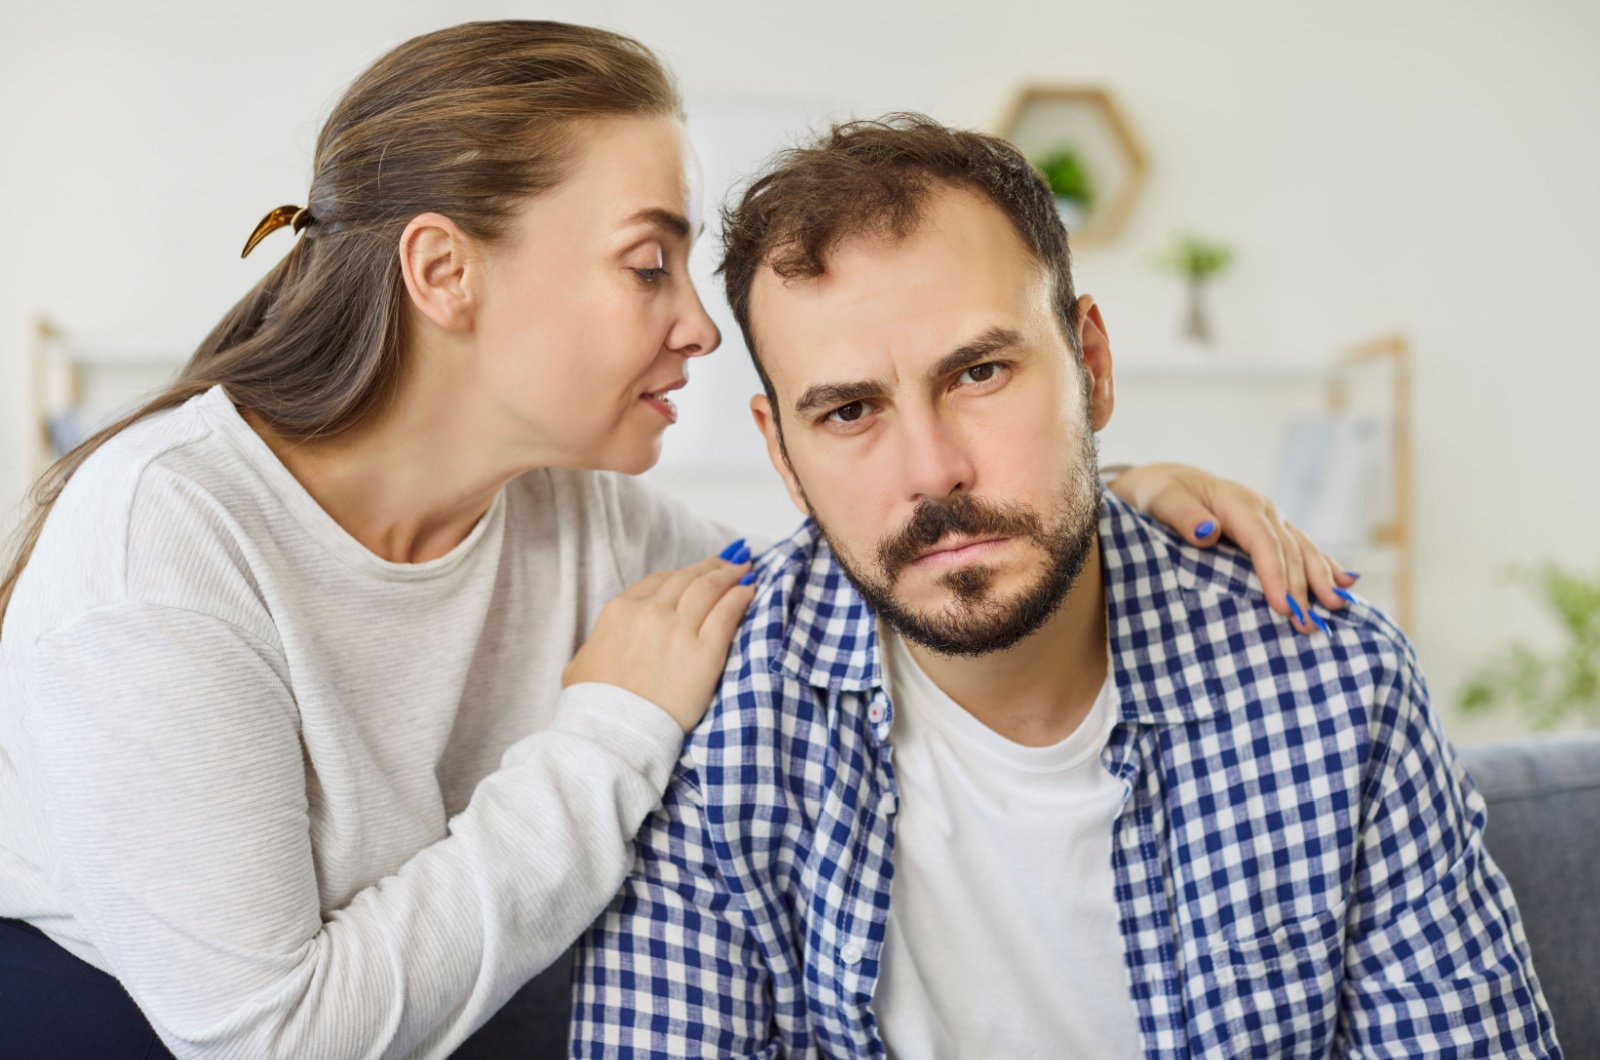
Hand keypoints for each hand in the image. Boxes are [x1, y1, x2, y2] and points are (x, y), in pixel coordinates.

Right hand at [563, 542, 756, 731]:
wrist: (613, 734)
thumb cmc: (594, 706)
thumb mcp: (580, 666)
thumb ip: (594, 645)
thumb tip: (600, 645)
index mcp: (620, 612)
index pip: (659, 581)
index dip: (682, 573)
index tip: (697, 571)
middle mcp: (650, 613)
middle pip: (687, 579)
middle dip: (711, 567)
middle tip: (730, 561)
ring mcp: (678, 631)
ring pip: (709, 588)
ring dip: (730, 575)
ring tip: (745, 569)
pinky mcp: (704, 653)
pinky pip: (727, 613)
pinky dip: (741, 597)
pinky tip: (750, 590)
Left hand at [1106, 463, 1356, 634]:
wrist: (1164, 481)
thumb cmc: (1159, 493)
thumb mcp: (1161, 499)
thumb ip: (1182, 515)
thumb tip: (1208, 533)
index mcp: (1237, 502)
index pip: (1263, 542)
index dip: (1276, 574)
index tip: (1283, 606)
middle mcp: (1262, 509)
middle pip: (1290, 550)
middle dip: (1303, 587)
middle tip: (1309, 625)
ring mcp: (1272, 519)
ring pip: (1305, 549)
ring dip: (1321, 580)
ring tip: (1337, 609)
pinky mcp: (1273, 530)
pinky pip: (1304, 548)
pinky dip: (1325, 565)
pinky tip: (1345, 583)